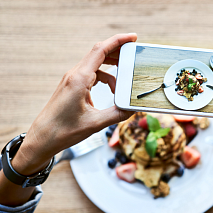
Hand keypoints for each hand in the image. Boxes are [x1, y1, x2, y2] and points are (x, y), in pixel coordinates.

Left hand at [12, 34, 136, 174]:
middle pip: (99, 53)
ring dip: (112, 70)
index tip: (133, 37)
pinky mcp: (71, 86)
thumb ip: (117, 114)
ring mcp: (72, 80)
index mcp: (79, 79)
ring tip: (124, 81)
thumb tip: (133, 108)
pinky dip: (104, 79)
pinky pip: (91, 75)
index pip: (100, 50)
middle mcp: (74, 75)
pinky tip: (111, 91)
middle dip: (118, 52)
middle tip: (134, 54)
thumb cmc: (63, 131)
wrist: (42, 139)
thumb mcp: (95, 124)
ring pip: (96, 65)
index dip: (118, 41)